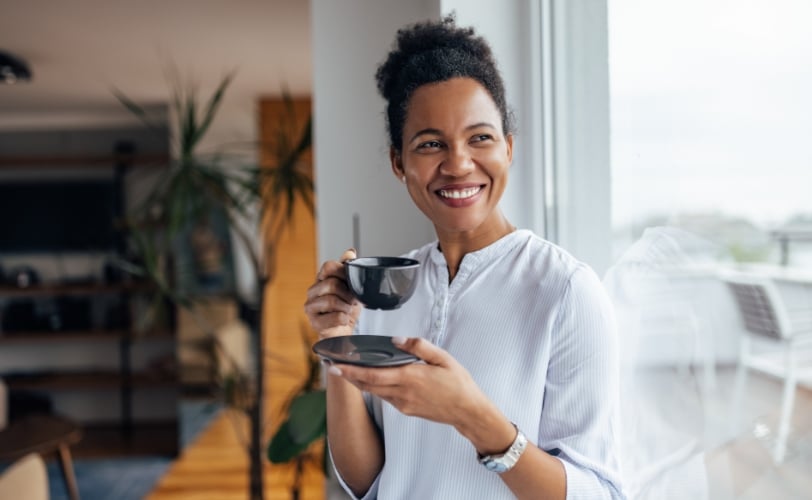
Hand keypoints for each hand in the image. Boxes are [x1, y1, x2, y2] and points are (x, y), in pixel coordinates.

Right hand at [304, 248, 362, 338]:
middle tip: (352, 301)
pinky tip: (343, 320)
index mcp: (321, 280)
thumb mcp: (351, 286)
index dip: (343, 273)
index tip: (351, 283)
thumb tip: (350, 252)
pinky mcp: (314, 322)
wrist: (344, 332)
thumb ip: (348, 269)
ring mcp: (310, 307)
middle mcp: (312, 291)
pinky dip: (344, 319)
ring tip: (347, 311)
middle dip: (347, 294)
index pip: (328, 266)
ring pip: (331, 300)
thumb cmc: (346, 308)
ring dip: (346, 307)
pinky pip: (334, 317)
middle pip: (332, 284)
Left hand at [326, 337, 493, 429]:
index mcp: (410, 377)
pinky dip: (373, 388)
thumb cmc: (458, 383)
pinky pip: (385, 397)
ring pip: (374, 392)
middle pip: (368, 385)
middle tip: (332, 367)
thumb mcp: (442, 358)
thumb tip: (397, 339)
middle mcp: (402, 393)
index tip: (336, 365)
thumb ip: (419, 346)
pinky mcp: (406, 410)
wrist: (467, 411)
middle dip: (348, 376)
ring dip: (359, 382)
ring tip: (345, 371)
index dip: (352, 370)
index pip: (373, 374)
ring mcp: (403, 404)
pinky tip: (370, 380)